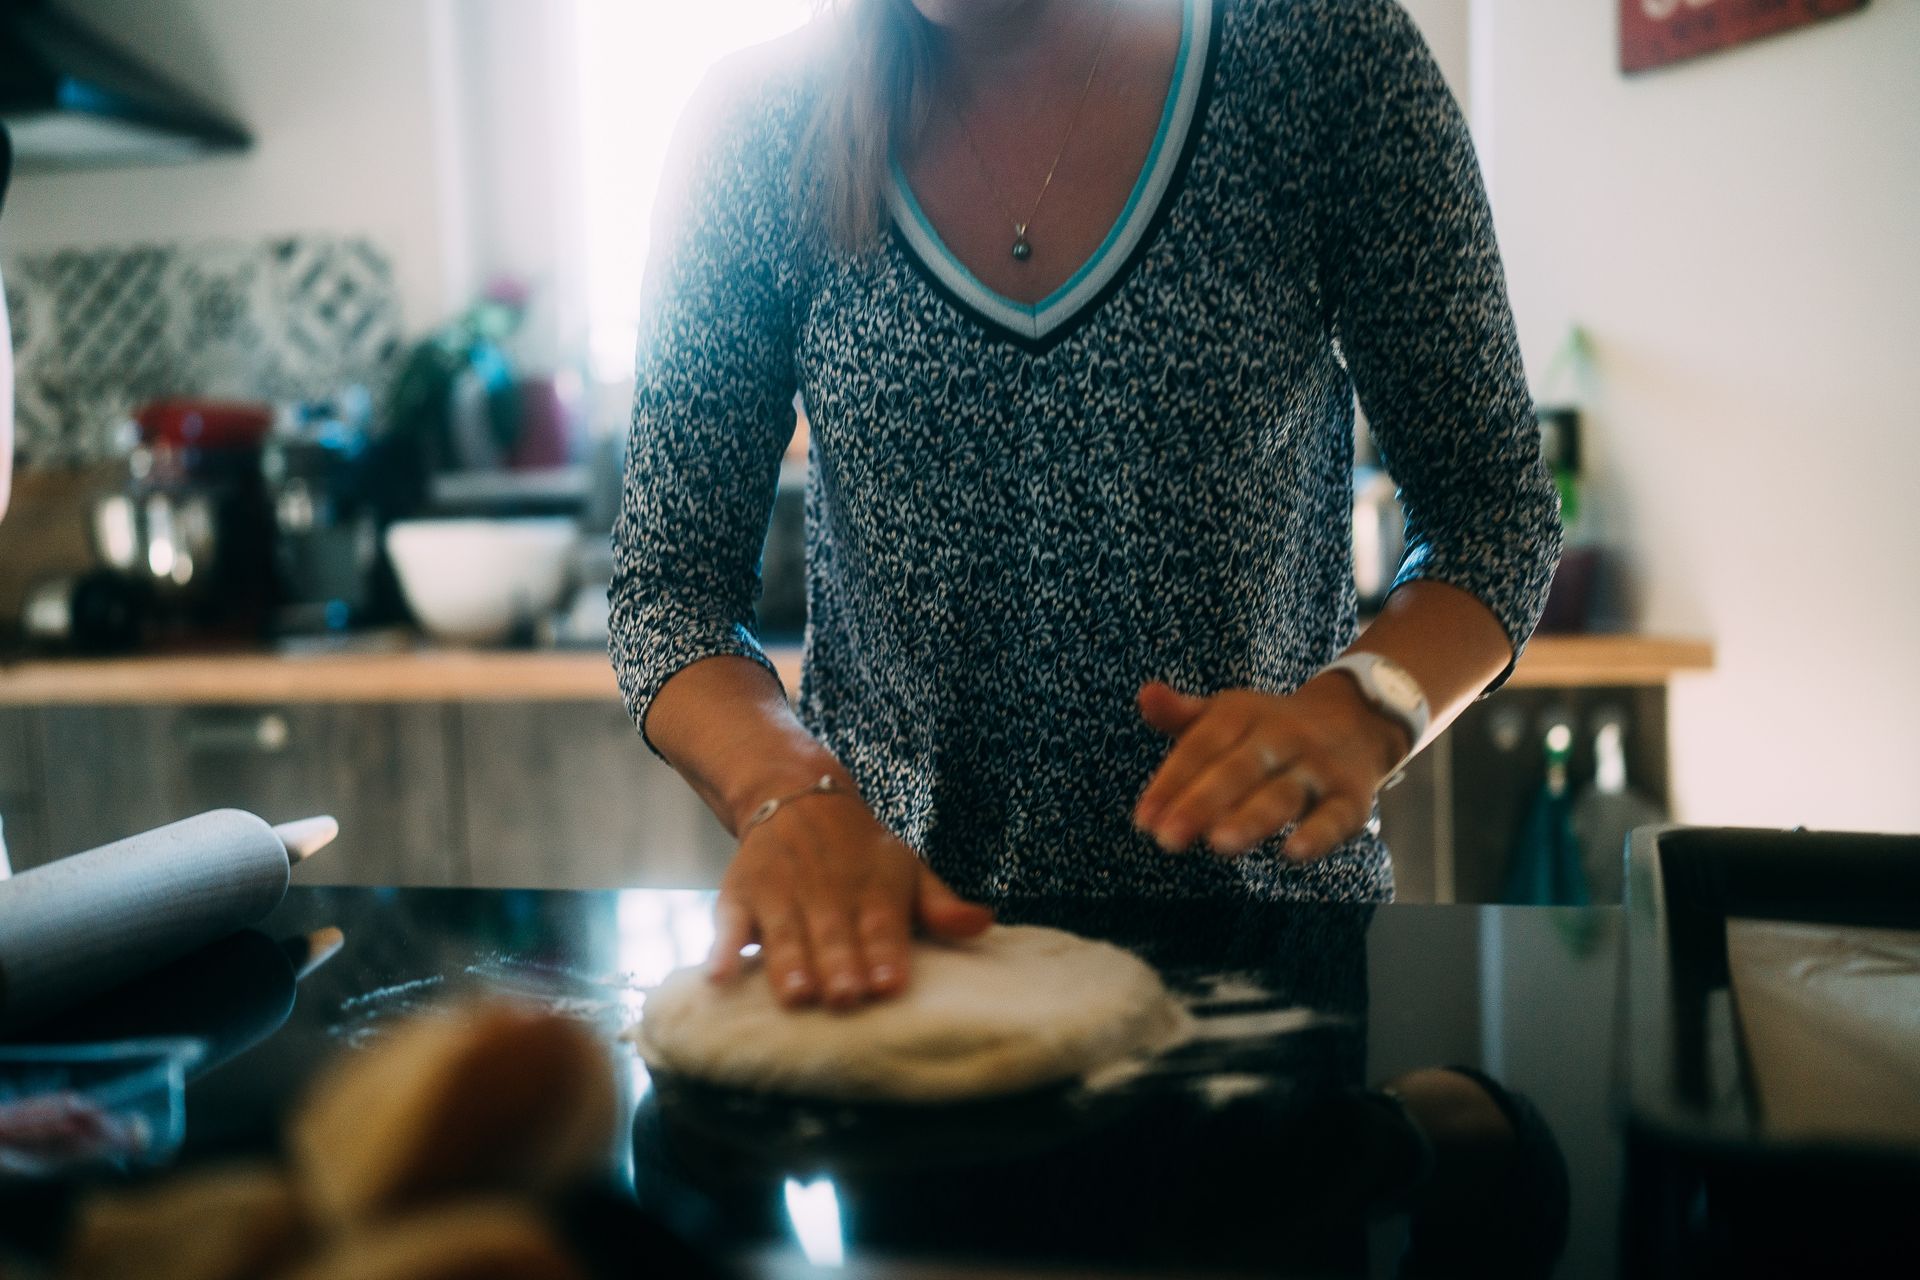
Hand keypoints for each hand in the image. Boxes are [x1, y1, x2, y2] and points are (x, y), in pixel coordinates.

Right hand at [709, 787, 992, 1008]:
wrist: (796, 795)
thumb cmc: (862, 851)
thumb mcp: (907, 868)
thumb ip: (940, 905)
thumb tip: (984, 924)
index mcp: (874, 887)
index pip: (883, 925)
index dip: (887, 953)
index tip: (891, 983)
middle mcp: (827, 890)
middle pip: (835, 933)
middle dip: (841, 965)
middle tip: (846, 997)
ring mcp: (780, 893)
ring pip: (786, 933)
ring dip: (790, 964)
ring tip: (798, 995)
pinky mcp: (740, 895)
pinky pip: (729, 923)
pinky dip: (723, 947)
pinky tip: (720, 976)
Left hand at [1132, 677, 1409, 861]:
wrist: (1356, 720)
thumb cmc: (1269, 731)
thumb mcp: (1226, 715)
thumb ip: (1182, 715)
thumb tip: (1146, 696)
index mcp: (1243, 715)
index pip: (1202, 746)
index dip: (1171, 782)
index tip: (1144, 819)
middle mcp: (1281, 737)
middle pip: (1237, 770)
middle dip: (1201, 804)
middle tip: (1167, 838)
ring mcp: (1317, 768)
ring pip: (1281, 795)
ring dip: (1250, 818)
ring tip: (1219, 843)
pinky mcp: (1349, 798)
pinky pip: (1333, 817)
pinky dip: (1317, 835)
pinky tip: (1292, 853)